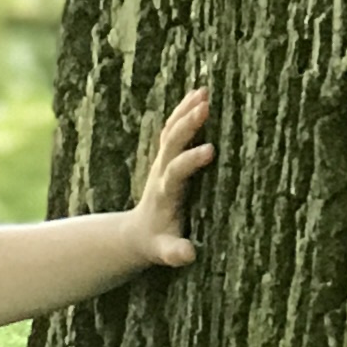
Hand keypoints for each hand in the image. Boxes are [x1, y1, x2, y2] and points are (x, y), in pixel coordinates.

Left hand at [137, 85, 214, 266]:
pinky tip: (198, 94)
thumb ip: (174, 253)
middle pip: (172, 143)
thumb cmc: (157, 244)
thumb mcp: (165, 252)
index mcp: (165, 193)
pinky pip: (174, 130)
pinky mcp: (167, 157)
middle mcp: (161, 172)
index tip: (210, 150)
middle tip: (206, 105)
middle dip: (187, 124)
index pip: (176, 172)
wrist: (136, 234)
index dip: (190, 160)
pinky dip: (184, 111)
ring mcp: (162, 162)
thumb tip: (187, 255)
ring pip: (171, 131)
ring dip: (185, 111)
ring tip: (205, 91)